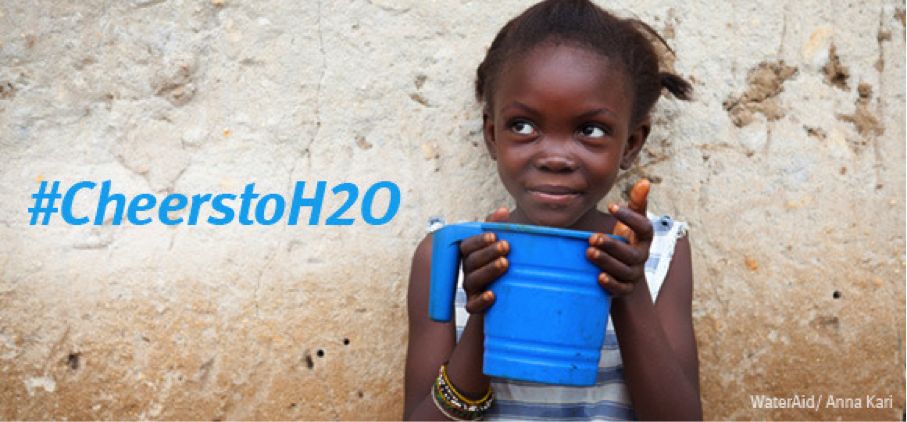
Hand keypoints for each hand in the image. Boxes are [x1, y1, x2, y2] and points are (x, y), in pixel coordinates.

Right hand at [458, 207, 509, 313]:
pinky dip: (481, 301)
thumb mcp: (498, 245)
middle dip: (488, 253)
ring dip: (488, 271)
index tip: (494, 235)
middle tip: (505, 246)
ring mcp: (470, 289)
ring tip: (505, 263)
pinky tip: (492, 295)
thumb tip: (503, 210)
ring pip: (473, 280)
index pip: (467, 245)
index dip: (479, 240)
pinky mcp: (475, 306)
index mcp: (470, 255)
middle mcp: (468, 271)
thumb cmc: (500, 264)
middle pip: (471, 261)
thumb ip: (496, 226)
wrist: (504, 297)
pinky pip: (472, 306)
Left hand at [586, 179, 652, 295]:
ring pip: (624, 270)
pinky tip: (598, 277)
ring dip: (607, 261)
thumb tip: (645, 181)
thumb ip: (637, 203)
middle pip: (631, 253)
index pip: (643, 227)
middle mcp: (642, 256)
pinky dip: (611, 283)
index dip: (629, 217)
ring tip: (590, 252)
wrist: (626, 274)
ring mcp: (634, 274)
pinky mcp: (625, 288)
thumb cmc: (627, 242)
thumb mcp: (631, 223)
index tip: (611, 206)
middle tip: (592, 237)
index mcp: (644, 239)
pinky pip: (621, 288)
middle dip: (612, 245)